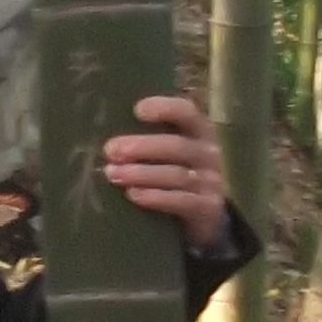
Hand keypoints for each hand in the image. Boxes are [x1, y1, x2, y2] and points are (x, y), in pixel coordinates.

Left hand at [102, 92, 231, 256]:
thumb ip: (151, 137)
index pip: (186, 112)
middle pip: (177, 146)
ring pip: (176, 175)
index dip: (164, 108)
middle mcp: (209, 153)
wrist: (208, 213)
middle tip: (110, 151)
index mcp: (200, 131)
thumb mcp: (172, 151)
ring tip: (113, 174)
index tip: (137, 110)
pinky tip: (133, 194)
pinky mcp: (208, 208)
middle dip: (142, 147)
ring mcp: (211, 182)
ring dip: (141, 174)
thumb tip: (110, 135)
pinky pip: (182, 201)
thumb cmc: (179, 171)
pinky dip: (156, 197)